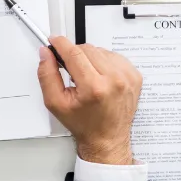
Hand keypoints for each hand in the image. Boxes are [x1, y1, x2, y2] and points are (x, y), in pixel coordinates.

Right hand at [37, 36, 141, 164]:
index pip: (74, 53)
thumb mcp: (56, 103)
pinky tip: (100, 77)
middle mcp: (114, 80)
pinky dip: (104, 62)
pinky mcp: (135, 76)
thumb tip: (46, 53)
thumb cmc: (84, 124)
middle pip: (87, 49)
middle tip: (71, 71)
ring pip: (100, 50)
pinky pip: (114, 56)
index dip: (61, 44)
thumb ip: (47, 75)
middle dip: (74, 55)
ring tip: (88, 78)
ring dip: (90, 59)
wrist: (107, 139)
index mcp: (94, 87)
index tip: (54, 40)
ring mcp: (127, 77)